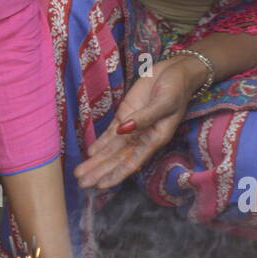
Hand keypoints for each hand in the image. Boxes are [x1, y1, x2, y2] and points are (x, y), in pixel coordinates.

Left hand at [75, 56, 200, 190]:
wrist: (176, 72)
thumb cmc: (176, 89)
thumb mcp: (164, 103)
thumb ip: (145, 117)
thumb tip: (124, 129)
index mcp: (155, 139)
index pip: (132, 162)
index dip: (116, 174)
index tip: (101, 185)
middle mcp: (142, 137)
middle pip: (118, 159)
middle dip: (100, 171)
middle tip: (82, 182)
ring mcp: (132, 127)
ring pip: (112, 148)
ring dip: (96, 161)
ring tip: (80, 173)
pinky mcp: (125, 115)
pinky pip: (111, 133)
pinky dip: (101, 143)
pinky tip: (91, 152)